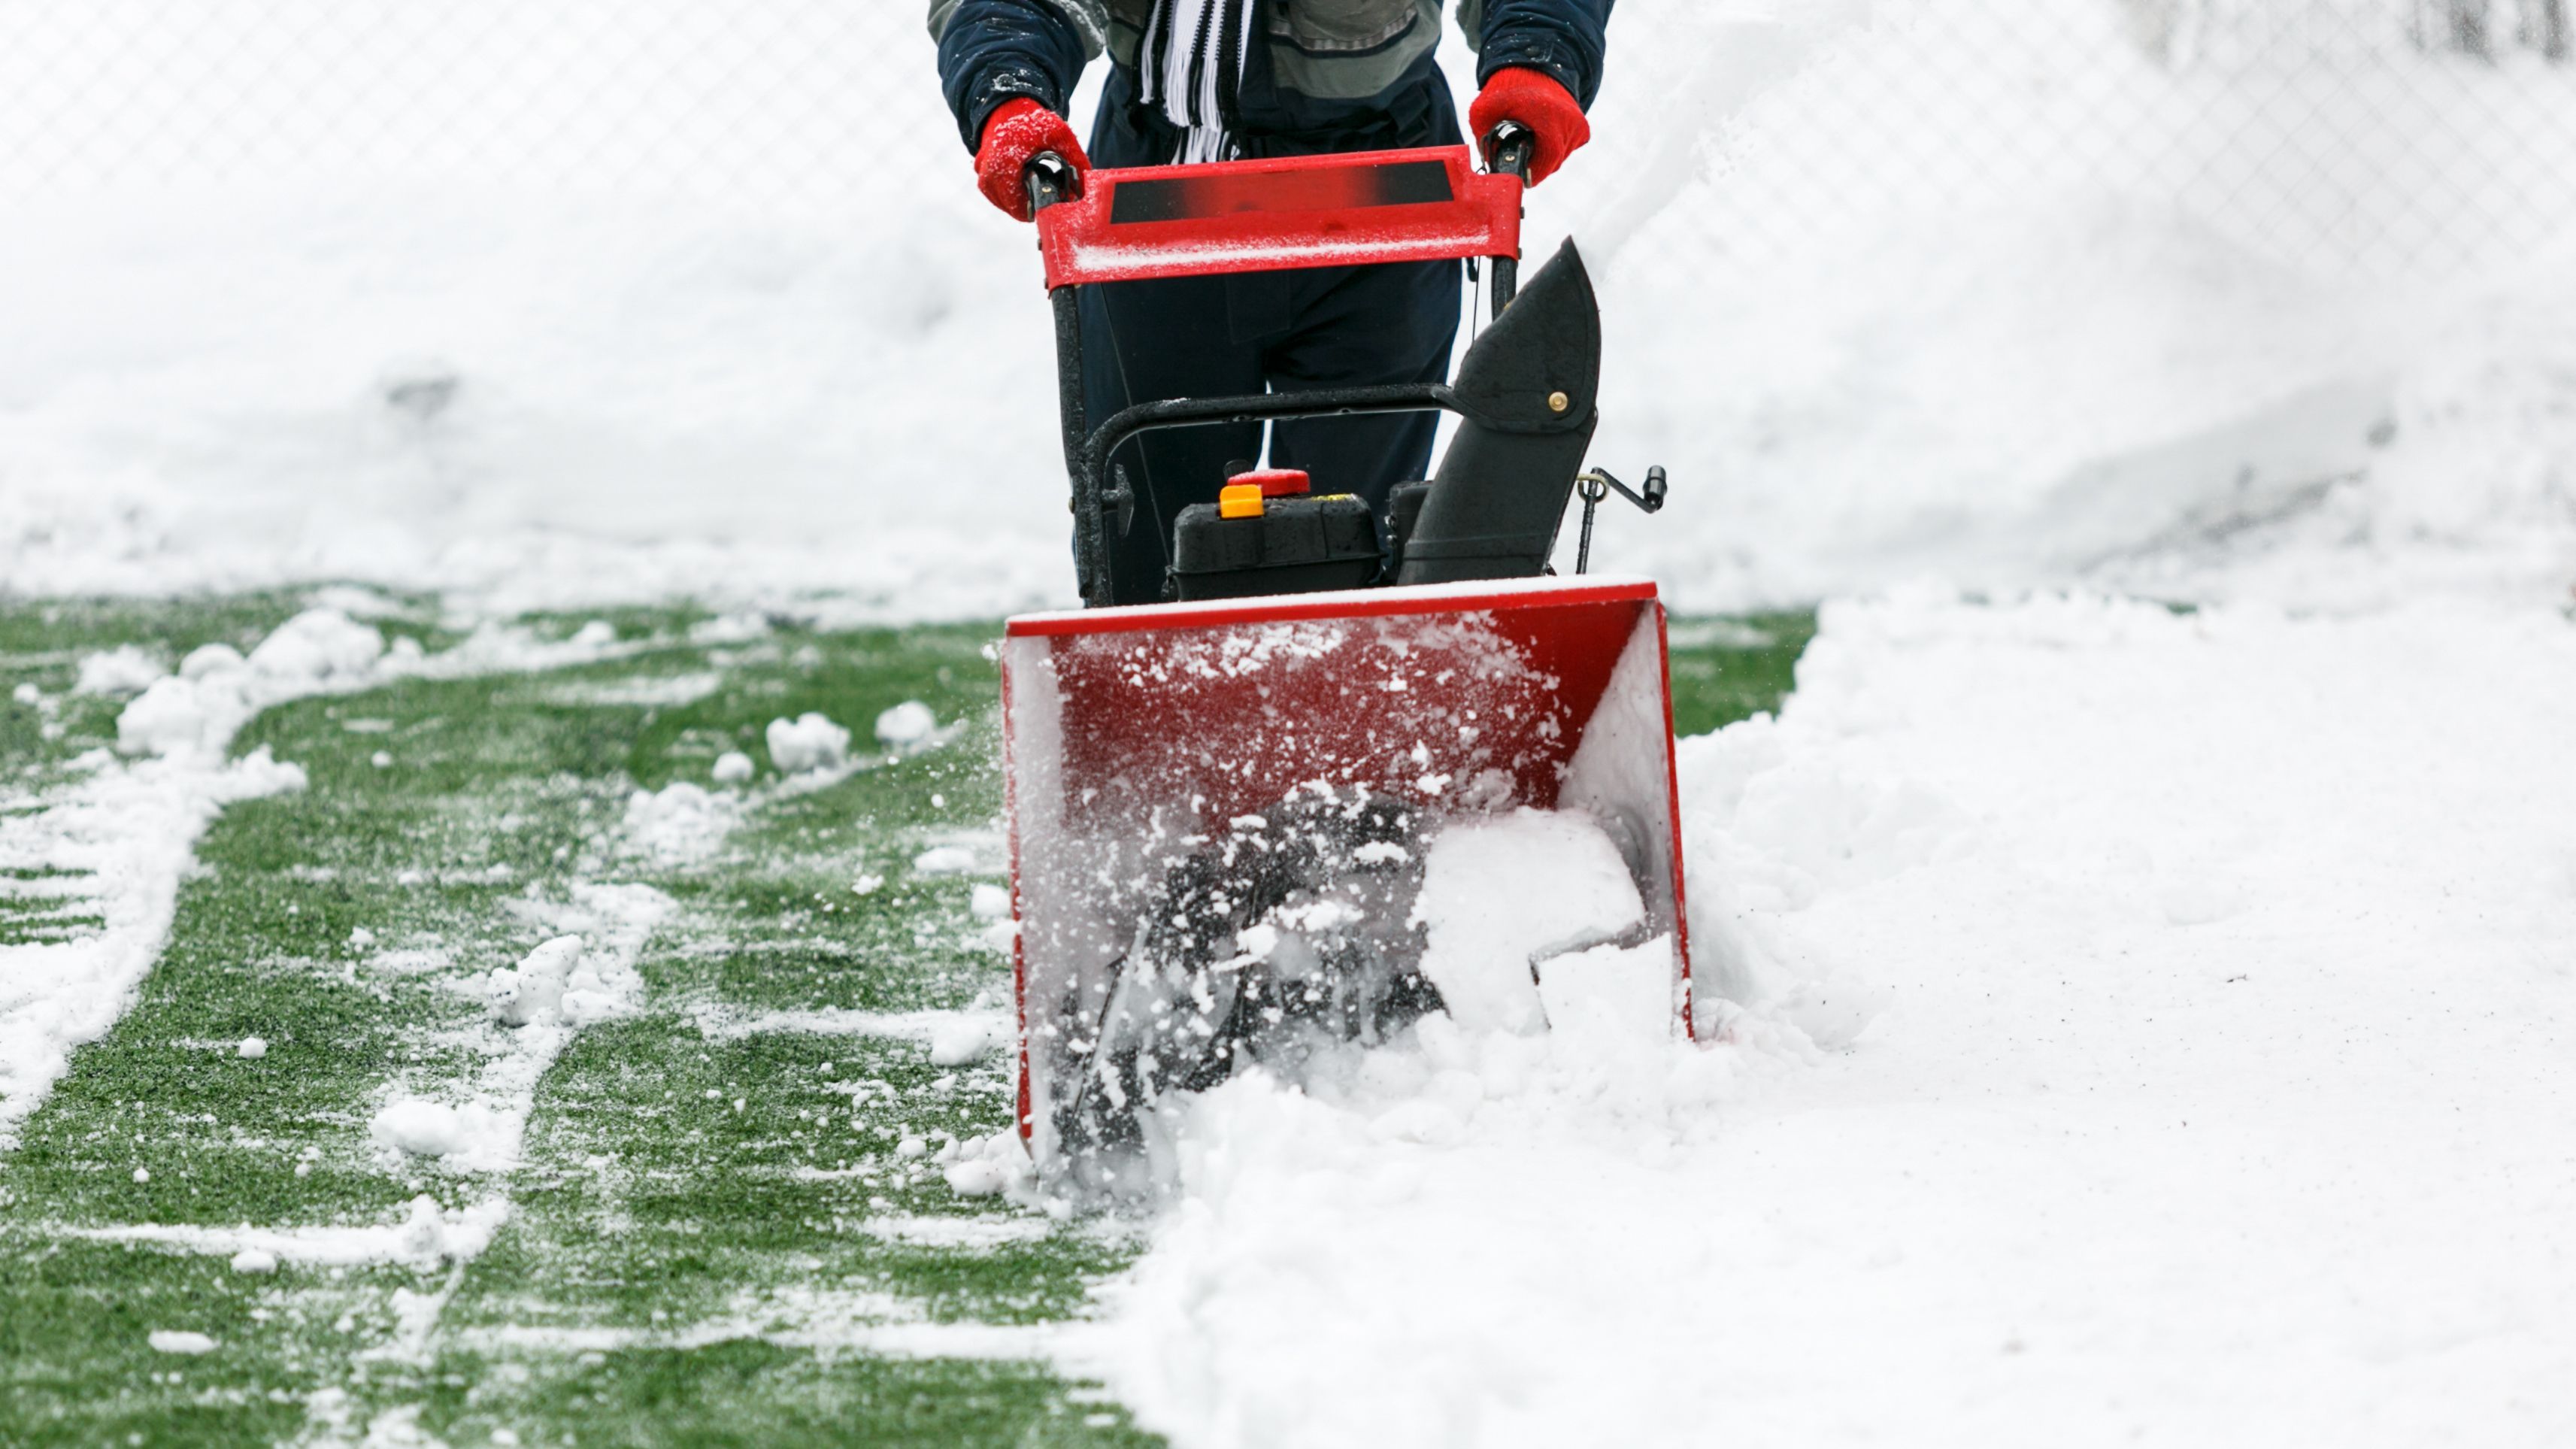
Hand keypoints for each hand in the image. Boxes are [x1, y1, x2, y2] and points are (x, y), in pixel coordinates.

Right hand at [976, 98, 1089, 220]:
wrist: (1008, 108)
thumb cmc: (1033, 121)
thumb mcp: (1060, 134)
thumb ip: (1075, 159)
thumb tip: (1087, 188)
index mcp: (1005, 161)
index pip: (1018, 205)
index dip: (1038, 208)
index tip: (1053, 201)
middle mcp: (988, 171)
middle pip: (1012, 207)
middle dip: (1032, 205)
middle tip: (1047, 193)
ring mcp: (982, 174)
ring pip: (1004, 204)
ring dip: (1021, 201)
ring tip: (1035, 186)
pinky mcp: (981, 176)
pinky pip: (997, 197)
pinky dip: (1011, 195)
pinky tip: (1023, 183)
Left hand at [1468, 67, 1589, 185]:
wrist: (1534, 64)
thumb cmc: (1508, 86)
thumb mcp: (1484, 110)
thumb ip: (1482, 138)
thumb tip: (1489, 166)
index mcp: (1548, 117)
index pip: (1547, 160)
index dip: (1531, 173)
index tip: (1516, 175)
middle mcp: (1569, 122)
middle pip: (1552, 163)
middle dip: (1534, 166)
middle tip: (1517, 159)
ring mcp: (1578, 125)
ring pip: (1560, 158)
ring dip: (1543, 157)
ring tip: (1527, 144)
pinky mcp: (1581, 128)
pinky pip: (1566, 149)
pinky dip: (1552, 149)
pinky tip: (1539, 138)